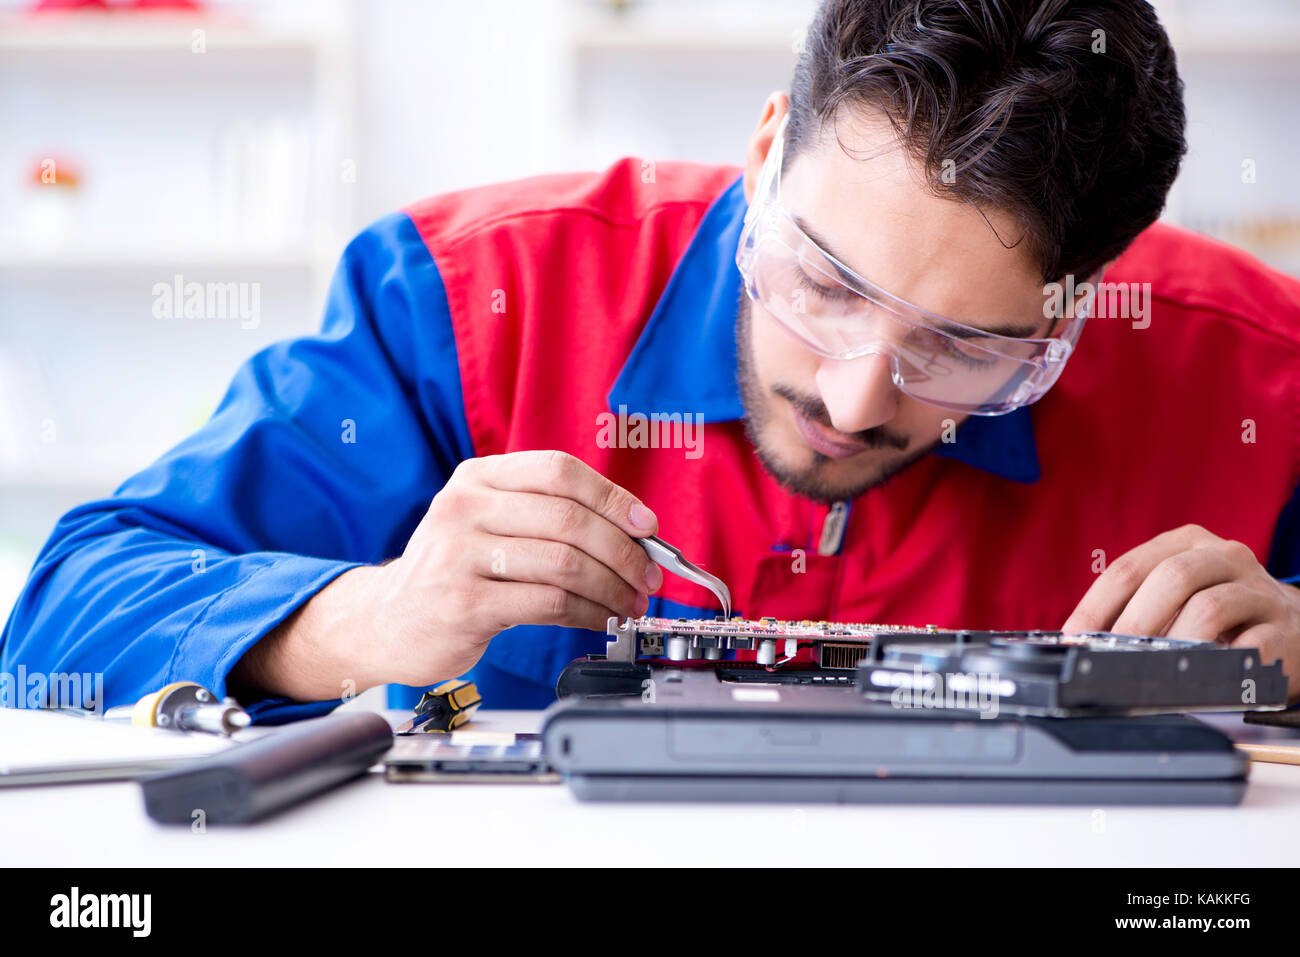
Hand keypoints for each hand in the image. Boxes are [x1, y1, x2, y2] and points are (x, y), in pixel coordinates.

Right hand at [371, 450, 663, 686]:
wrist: (389, 620)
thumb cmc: (455, 570)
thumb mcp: (488, 523)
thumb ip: (547, 516)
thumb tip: (633, 530)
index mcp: (478, 477)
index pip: (559, 471)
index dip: (612, 497)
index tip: (646, 526)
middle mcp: (464, 507)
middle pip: (569, 518)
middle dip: (623, 551)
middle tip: (648, 576)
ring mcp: (459, 554)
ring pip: (564, 563)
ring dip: (612, 587)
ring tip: (630, 603)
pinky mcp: (464, 602)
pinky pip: (548, 602)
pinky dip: (588, 613)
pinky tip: (600, 618)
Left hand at [1062, 524, 1299, 702]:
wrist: (1294, 626)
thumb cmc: (1220, 612)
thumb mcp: (1177, 596)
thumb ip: (1137, 608)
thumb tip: (1083, 643)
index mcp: (1186, 544)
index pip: (1129, 568)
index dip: (1096, 605)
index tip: (1074, 638)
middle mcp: (1224, 557)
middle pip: (1172, 577)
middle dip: (1134, 620)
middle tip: (1112, 655)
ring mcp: (1258, 590)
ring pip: (1210, 607)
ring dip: (1175, 642)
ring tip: (1154, 669)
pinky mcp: (1284, 628)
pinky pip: (1252, 644)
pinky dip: (1220, 662)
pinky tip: (1202, 676)